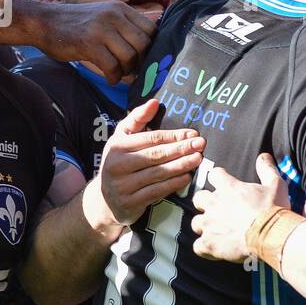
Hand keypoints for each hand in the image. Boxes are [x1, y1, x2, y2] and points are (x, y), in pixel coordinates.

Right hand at [36, 0, 157, 83]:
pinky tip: (110, 78)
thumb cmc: (76, 25)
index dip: (153, 48)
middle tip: (133, 70)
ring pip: (130, 56)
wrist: (43, 21)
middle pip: (144, 44)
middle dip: (142, 62)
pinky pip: (112, 66)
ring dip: (127, 71)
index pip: (152, 29)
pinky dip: (114, 77)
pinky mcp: (89, 43)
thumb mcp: (104, 16)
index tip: (144, 59)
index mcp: (121, 9)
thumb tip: (148, 50)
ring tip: (119, 74)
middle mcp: (114, 16)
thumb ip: (124, 27)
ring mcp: (101, 29)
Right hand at [100, 99, 204, 225]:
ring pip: (158, 174)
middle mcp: (117, 165)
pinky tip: (187, 177)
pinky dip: (173, 184)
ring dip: (181, 166)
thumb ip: (137, 118)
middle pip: (156, 155)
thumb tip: (155, 102)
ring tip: (198, 159)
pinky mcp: (130, 202)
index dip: (173, 136)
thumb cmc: (119, 162)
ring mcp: (123, 186)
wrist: (104, 199)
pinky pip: (156, 191)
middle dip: (181, 149)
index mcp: (117, 146)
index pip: (150, 139)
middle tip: (201, 144)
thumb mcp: (122, 138)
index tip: (192, 133)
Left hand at [192, 153, 290, 261]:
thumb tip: (263, 156)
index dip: (219, 178)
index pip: (214, 175)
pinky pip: (198, 247)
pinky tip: (214, 249)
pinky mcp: (210, 244)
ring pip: (196, 223)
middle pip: (198, 198)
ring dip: (205, 226)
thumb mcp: (276, 184)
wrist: (271, 235)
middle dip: (205, 202)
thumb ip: (266, 168)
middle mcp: (214, 204)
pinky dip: (205, 248)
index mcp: (228, 187)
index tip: (225, 183)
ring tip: (216, 230)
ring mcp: (210, 225)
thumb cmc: (273, 209)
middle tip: (218, 209)